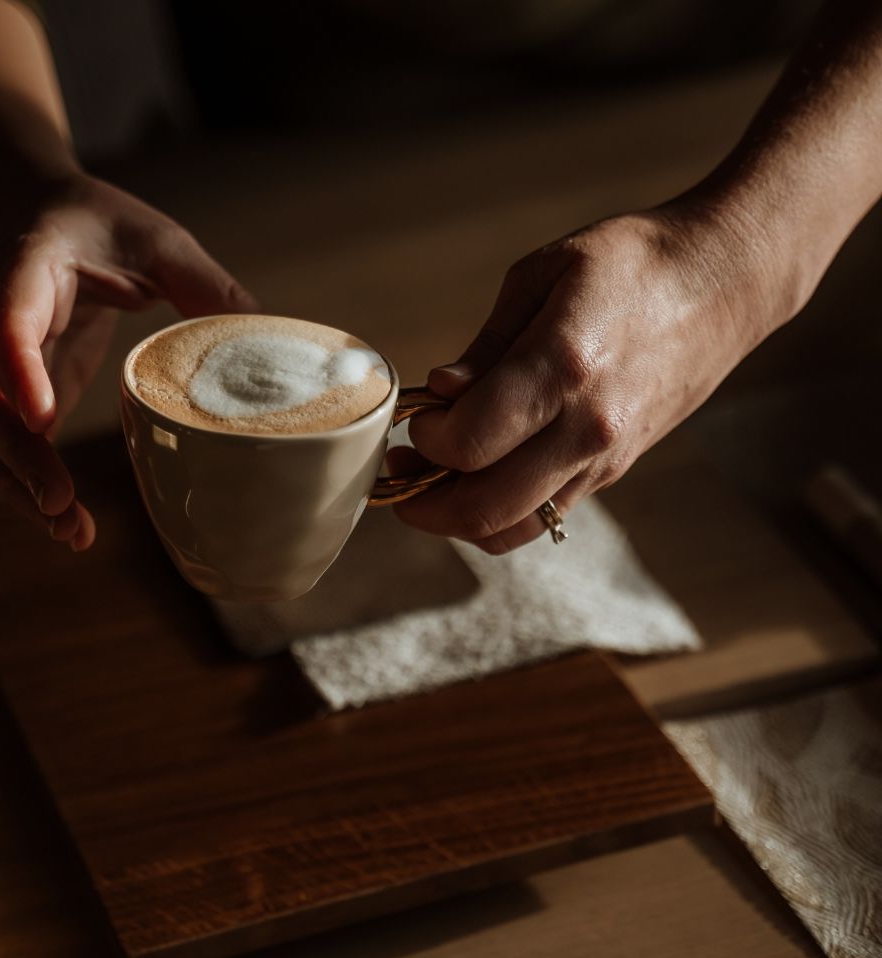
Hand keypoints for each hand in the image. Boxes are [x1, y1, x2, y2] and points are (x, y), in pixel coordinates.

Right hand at [0, 173, 255, 549]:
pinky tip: (71, 524)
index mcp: (28, 272)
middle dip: (21, 457)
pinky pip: (6, 447)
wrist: (41, 217)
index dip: (20, 370)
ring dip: (20, 488)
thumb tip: (265, 331)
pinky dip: (29, 488)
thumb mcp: (157, 239)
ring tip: (72, 533)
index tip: (44, 418)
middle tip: (63, 503)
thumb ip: (203, 281)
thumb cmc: (100, 226)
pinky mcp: (18, 394)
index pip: (8, 322)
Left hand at [395, 204, 779, 552]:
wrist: (724, 283)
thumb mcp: (542, 276)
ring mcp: (604, 458)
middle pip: (484, 508)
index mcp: (562, 366)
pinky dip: (499, 516)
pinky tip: (479, 482)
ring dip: (456, 520)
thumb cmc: (630, 264)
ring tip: (429, 486)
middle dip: (423, 502)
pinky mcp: (614, 470)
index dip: (426, 442)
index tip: (417, 419)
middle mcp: (586, 427)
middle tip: (399, 474)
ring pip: (513, 527)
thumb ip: (486, 346)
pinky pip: (545, 517)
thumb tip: (440, 394)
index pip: (470, 443)